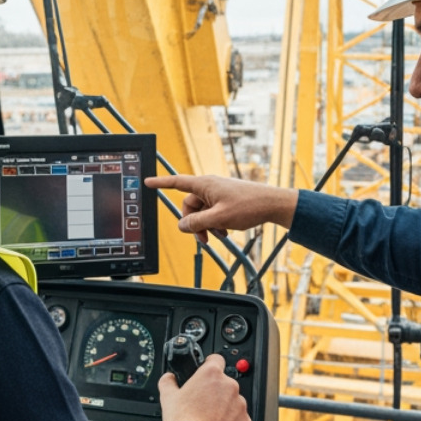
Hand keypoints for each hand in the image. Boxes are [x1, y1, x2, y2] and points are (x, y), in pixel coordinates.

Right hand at [144, 174, 299, 243]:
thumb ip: (196, 223)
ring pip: (201, 212)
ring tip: (219, 234)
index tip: (147, 181)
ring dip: (206, 225)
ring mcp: (218, 193)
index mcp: (204, 185)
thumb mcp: (218, 219)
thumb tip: (181, 226)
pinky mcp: (226, 200)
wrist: (272, 204)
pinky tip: (226, 230)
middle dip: (193, 223)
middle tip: (204, 238)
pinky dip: (215, 223)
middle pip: (189, 205)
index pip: (176, 183)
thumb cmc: (249, 206)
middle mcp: (209, 186)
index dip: (160, 183)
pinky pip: (212, 212)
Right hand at [158, 354, 251, 420]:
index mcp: (211, 375)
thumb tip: (168, 378)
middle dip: (215, 392)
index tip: (206, 372)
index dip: (209, 365)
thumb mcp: (168, 398)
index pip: (216, 360)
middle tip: (202, 404)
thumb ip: (168, 382)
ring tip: (209, 420)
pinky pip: (239, 420)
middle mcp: (229, 386)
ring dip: (225, 408)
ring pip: (233, 402)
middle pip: (224, 384)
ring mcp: (240, 404)